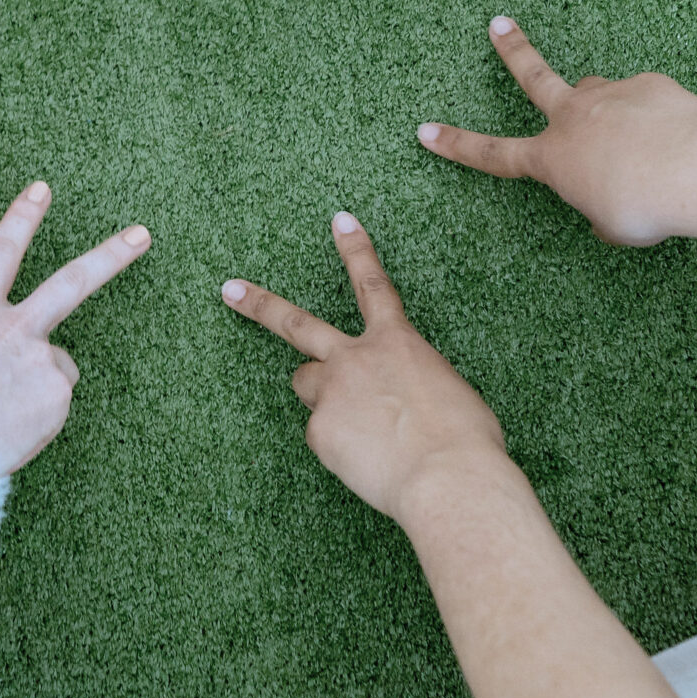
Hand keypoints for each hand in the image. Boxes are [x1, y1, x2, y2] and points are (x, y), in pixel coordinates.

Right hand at [0, 181, 149, 473]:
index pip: (0, 251)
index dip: (22, 218)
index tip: (42, 190)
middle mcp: (14, 329)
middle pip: (71, 281)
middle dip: (110, 255)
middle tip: (142, 234)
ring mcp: (41, 361)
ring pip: (55, 367)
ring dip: (37, 386)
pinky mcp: (57, 398)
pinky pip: (52, 406)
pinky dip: (34, 420)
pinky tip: (8, 432)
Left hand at [221, 211, 505, 520]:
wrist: (448, 478)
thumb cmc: (466, 441)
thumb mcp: (450, 395)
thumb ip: (413, 383)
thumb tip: (400, 399)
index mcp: (397, 342)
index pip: (373, 284)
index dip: (356, 250)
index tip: (340, 220)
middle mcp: (356, 358)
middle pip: (296, 324)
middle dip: (260, 304)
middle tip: (230, 290)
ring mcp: (332, 392)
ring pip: (307, 384)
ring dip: (321, 395)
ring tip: (356, 425)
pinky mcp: (319, 431)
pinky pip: (322, 436)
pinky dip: (340, 447)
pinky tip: (367, 461)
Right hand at [418, 17, 696, 247]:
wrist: (693, 168)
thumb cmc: (646, 205)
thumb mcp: (614, 225)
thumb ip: (599, 210)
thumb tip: (605, 200)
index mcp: (553, 157)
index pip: (493, 154)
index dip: (456, 144)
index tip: (426, 131)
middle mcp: (573, 117)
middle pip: (533, 75)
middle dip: (512, 50)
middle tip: (498, 24)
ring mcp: (609, 94)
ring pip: (600, 95)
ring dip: (610, 112)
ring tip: (641, 141)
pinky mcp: (647, 84)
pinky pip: (647, 102)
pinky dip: (657, 120)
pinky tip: (677, 139)